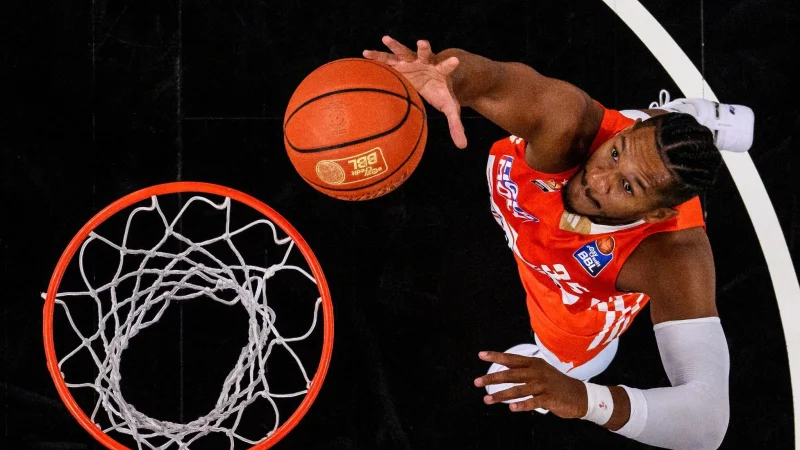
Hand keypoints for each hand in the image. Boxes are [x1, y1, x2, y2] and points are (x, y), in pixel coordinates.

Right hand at [363, 36, 466, 148]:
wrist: (432, 79)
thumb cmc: (440, 93)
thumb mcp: (449, 108)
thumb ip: (456, 125)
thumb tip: (463, 146)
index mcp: (440, 71)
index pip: (447, 67)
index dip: (450, 64)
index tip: (455, 60)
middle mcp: (425, 63)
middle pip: (425, 54)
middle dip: (424, 49)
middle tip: (422, 42)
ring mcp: (411, 62)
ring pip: (403, 52)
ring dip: (395, 46)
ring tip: (386, 39)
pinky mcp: (399, 64)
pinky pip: (387, 60)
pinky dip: (377, 57)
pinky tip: (365, 53)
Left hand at [473, 351, 588, 417]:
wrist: (580, 395)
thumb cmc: (556, 384)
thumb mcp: (541, 371)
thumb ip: (524, 371)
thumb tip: (503, 370)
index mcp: (534, 364)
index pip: (512, 359)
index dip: (496, 356)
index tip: (481, 355)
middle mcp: (537, 372)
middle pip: (511, 374)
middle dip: (492, 378)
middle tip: (477, 382)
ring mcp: (543, 385)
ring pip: (518, 390)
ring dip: (501, 396)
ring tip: (487, 400)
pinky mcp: (549, 398)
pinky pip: (533, 402)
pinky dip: (521, 405)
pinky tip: (511, 408)